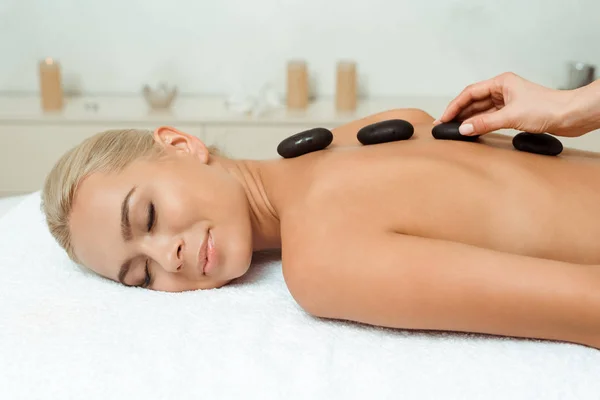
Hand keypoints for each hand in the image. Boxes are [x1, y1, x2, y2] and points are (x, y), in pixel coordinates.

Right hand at [436, 72, 579, 136]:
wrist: (570, 115)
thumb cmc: (547, 108)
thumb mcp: (511, 116)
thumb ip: (484, 123)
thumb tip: (463, 129)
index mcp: (501, 82)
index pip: (470, 92)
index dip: (454, 106)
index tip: (443, 118)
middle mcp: (503, 89)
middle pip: (473, 100)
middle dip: (458, 113)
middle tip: (444, 125)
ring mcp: (508, 101)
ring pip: (481, 110)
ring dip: (469, 119)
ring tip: (454, 129)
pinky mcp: (513, 112)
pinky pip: (490, 117)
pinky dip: (480, 124)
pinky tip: (472, 130)